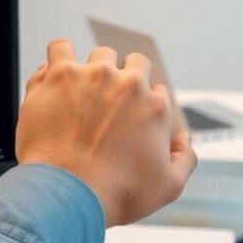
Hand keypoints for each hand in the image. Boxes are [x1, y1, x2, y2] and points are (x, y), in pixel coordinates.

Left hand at [16, 40, 197, 226]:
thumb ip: (186, 159)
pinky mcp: (59, 75)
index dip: (144, 104)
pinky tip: (57, 73)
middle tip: (108, 102)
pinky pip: (60, 47)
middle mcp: (127, 84)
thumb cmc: (116, 194)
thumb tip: (185, 139)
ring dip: (95, 68)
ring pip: (100, 53)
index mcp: (155, 106)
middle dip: (125, 78)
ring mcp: (92, 75)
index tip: (129, 119)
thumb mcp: (168, 188)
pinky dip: (60, 56)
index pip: (156, 90)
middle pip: (134, 63)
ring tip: (82, 88)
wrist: (67, 194)